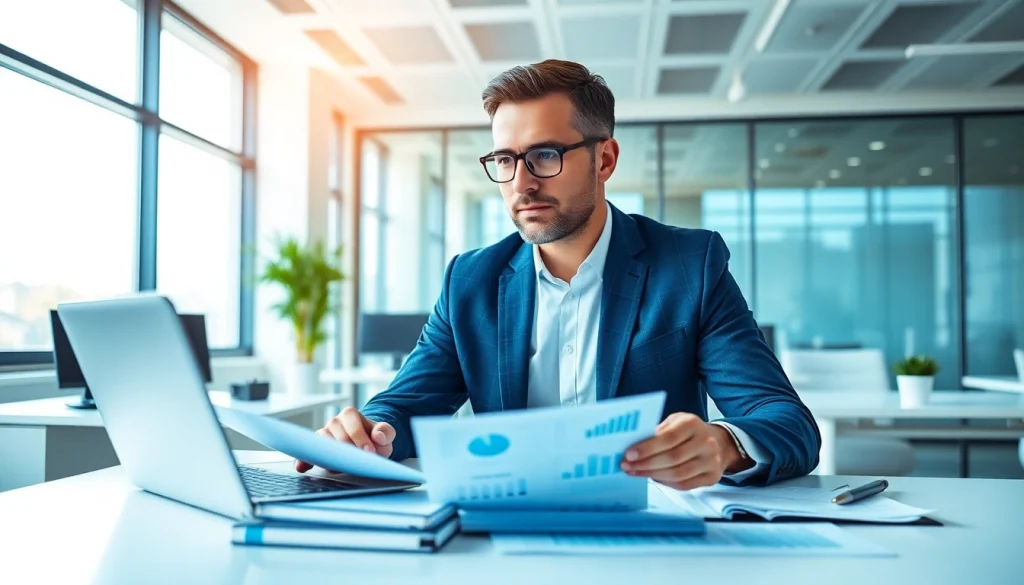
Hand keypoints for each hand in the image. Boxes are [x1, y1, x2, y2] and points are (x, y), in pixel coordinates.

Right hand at [295, 407, 395, 472]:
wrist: (367, 445)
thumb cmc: (374, 439)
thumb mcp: (386, 434)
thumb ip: (386, 432)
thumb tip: (378, 436)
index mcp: (350, 414)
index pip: (353, 425)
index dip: (361, 439)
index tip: (369, 452)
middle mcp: (334, 422)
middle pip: (335, 434)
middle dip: (346, 449)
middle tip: (355, 462)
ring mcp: (324, 434)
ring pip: (321, 443)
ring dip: (328, 455)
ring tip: (337, 467)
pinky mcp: (317, 448)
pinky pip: (307, 453)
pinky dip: (304, 460)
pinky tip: (302, 468)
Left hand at [619, 413, 748, 489]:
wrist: (719, 443)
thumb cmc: (689, 432)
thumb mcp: (675, 422)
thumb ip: (658, 431)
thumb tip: (633, 445)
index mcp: (692, 424)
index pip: (668, 438)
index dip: (647, 448)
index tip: (629, 454)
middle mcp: (705, 442)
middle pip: (672, 458)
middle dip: (645, 464)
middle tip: (627, 466)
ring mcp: (711, 461)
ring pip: (677, 474)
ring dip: (652, 475)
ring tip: (636, 472)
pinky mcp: (712, 477)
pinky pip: (684, 485)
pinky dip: (665, 482)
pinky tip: (653, 477)